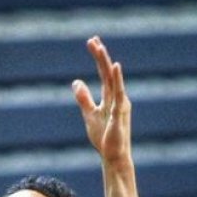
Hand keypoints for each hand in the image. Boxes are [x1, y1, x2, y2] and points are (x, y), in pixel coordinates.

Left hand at [73, 36, 131, 163]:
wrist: (113, 156)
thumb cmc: (104, 137)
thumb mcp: (90, 114)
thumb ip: (84, 98)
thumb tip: (76, 82)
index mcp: (111, 97)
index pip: (104, 73)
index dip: (98, 57)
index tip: (93, 42)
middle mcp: (118, 97)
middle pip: (108, 72)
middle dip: (100, 56)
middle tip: (93, 40)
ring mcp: (120, 104)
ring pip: (113, 79)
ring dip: (106, 63)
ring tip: (100, 48)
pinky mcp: (119, 113)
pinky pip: (118, 93)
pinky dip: (117, 79)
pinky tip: (115, 67)